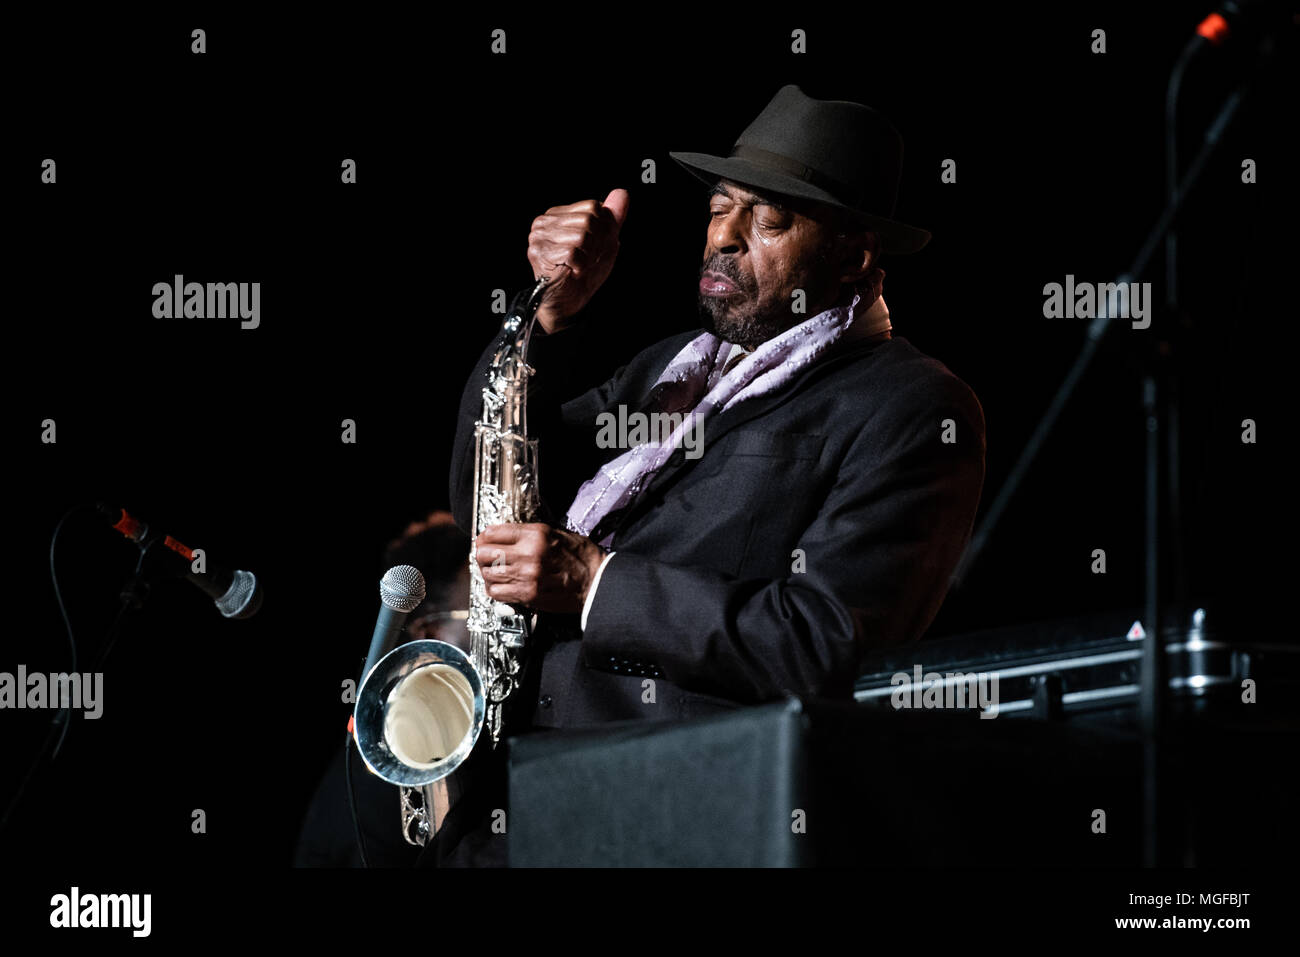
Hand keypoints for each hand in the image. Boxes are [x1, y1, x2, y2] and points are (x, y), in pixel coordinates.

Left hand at [475, 523, 606, 614]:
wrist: (597, 581)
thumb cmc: (581, 556)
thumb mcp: (556, 532)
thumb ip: (529, 533)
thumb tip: (503, 535)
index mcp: (536, 534)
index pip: (493, 532)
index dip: (484, 537)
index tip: (484, 540)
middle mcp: (529, 554)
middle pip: (483, 554)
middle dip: (481, 554)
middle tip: (485, 556)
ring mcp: (527, 577)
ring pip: (487, 574)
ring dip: (487, 572)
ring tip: (494, 571)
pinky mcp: (528, 596)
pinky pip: (496, 593)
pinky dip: (494, 589)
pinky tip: (501, 585)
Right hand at [526, 188, 628, 332]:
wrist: (569, 302)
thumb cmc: (584, 272)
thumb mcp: (604, 241)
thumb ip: (612, 217)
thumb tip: (623, 193)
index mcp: (557, 215)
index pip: (593, 206)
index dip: (603, 229)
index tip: (595, 247)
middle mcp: (544, 222)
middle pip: (589, 219)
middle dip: (597, 243)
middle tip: (588, 259)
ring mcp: (539, 237)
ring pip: (582, 235)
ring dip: (589, 255)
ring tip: (580, 265)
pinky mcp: (540, 253)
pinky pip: (574, 251)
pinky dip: (581, 265)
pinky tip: (573, 271)